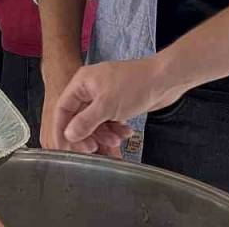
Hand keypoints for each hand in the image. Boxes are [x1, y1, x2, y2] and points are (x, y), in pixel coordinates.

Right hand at [53, 56, 182, 152]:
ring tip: (116, 141)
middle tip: (93, 149)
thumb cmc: (135, 86)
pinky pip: (109, 120)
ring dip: (104, 134)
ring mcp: (105, 95)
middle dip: (86, 134)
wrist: (166, 79)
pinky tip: (126, 133)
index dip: (61, 130)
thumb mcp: (106, 106)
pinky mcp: (118, 103)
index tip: (64, 148)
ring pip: (95, 122)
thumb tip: (67, 135)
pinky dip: (115, 129)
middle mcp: (90, 88)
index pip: (62, 108)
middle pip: (78, 117)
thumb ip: (84, 122)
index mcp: (82, 83)